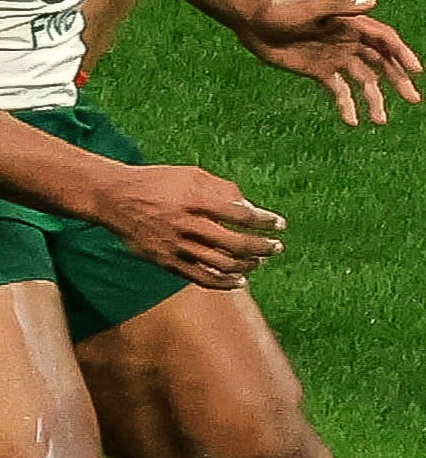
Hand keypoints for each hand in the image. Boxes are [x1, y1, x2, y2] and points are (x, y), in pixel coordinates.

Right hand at [89, 164, 283, 289]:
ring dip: (246, 266)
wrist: (114, 198)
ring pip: (218, 264)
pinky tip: (240, 282)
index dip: (264, 221)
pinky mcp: (163, 261)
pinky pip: (198, 277)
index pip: (239, 215)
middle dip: (261, 247)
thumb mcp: (192, 175)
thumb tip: (251, 208)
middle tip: (276, 247)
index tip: (280, 225)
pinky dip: (222, 282)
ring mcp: (173, 246)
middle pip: (233, 243)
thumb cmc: (159, 182)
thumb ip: (223, 190)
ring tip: (260, 262)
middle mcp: (184, 225)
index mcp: (194, 200)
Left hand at [237, 0, 424, 124]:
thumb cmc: (282, 6)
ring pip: (364, 81)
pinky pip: (338, 91)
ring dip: (375, 99)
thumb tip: (372, 2)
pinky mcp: (318, 72)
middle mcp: (349, 42)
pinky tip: (353, 122)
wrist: (253, 18)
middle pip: (382, 63)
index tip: (416, 72)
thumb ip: (341, 7)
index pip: (385, 41)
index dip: (403, 55)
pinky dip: (346, 106)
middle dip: (398, 81)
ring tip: (381, 120)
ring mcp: (335, 58)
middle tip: (414, 99)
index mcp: (352, 24)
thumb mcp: (312, 5)